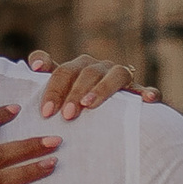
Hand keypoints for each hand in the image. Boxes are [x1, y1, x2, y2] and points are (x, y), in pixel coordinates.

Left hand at [26, 48, 160, 113]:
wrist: (113, 118)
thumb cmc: (78, 106)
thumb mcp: (61, 95)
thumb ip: (45, 80)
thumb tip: (34, 64)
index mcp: (77, 68)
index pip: (62, 70)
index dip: (53, 88)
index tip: (46, 111)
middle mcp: (99, 68)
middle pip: (86, 72)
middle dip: (74, 93)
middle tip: (66, 115)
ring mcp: (120, 77)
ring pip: (115, 74)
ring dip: (102, 89)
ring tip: (90, 105)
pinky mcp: (139, 91)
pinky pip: (145, 89)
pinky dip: (147, 92)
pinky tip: (148, 99)